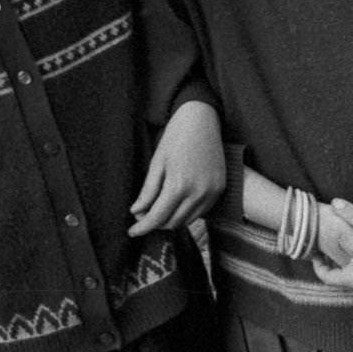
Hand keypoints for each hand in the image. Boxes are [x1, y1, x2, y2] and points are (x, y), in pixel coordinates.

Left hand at [131, 101, 223, 233]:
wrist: (202, 120)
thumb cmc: (176, 137)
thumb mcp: (157, 163)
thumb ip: (148, 191)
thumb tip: (136, 211)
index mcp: (179, 186)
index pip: (158, 218)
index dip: (143, 227)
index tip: (132, 231)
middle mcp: (198, 193)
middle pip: (173, 222)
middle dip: (155, 223)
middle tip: (142, 215)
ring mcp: (212, 192)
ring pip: (188, 220)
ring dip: (171, 219)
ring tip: (158, 209)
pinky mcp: (220, 189)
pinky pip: (201, 211)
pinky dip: (187, 212)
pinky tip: (176, 203)